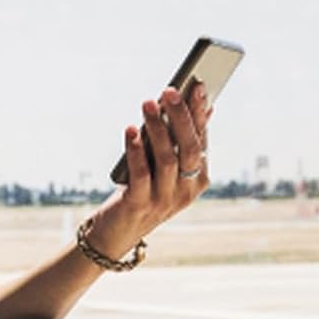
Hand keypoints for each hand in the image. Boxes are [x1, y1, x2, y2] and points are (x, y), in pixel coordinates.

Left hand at [100, 79, 213, 239]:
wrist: (116, 233)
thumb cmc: (141, 193)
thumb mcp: (163, 169)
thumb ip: (178, 143)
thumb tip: (201, 106)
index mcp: (198, 179)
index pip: (202, 140)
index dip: (199, 113)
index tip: (196, 85)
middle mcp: (186, 190)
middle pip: (189, 148)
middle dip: (181, 116)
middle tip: (170, 90)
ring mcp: (165, 199)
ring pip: (167, 158)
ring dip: (157, 128)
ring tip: (148, 104)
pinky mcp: (140, 205)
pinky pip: (141, 174)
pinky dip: (136, 150)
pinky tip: (130, 130)